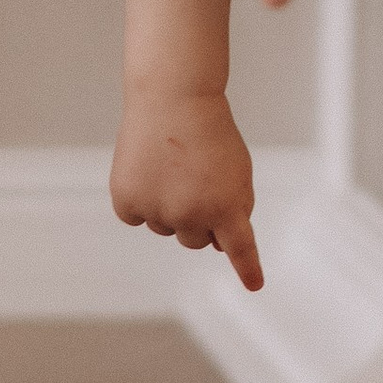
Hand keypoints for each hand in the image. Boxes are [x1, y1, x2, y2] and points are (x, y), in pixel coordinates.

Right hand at [110, 90, 263, 291]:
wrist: (173, 96)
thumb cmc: (209, 132)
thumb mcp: (237, 169)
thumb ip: (234, 208)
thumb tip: (219, 246)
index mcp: (227, 207)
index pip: (239, 248)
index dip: (247, 269)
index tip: (254, 285)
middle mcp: (192, 215)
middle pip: (196, 240)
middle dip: (199, 218)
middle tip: (195, 179)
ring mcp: (157, 210)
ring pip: (165, 228)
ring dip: (169, 207)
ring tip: (171, 166)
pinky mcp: (127, 201)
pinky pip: (136, 216)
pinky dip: (140, 199)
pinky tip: (146, 169)